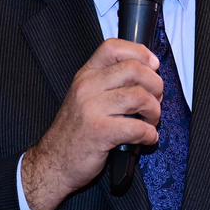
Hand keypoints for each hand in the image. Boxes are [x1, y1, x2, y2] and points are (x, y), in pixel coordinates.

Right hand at [21, 39, 162, 209]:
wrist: (53, 162)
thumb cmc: (75, 132)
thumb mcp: (85, 98)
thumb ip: (109, 83)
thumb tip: (148, 75)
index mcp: (85, 76)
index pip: (113, 47)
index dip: (139, 52)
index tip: (152, 65)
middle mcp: (87, 87)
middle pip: (134, 70)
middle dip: (155, 85)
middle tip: (156, 100)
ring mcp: (92, 109)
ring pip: (140, 97)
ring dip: (154, 111)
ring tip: (151, 121)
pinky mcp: (100, 132)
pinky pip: (138, 127)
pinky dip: (150, 134)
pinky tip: (146, 138)